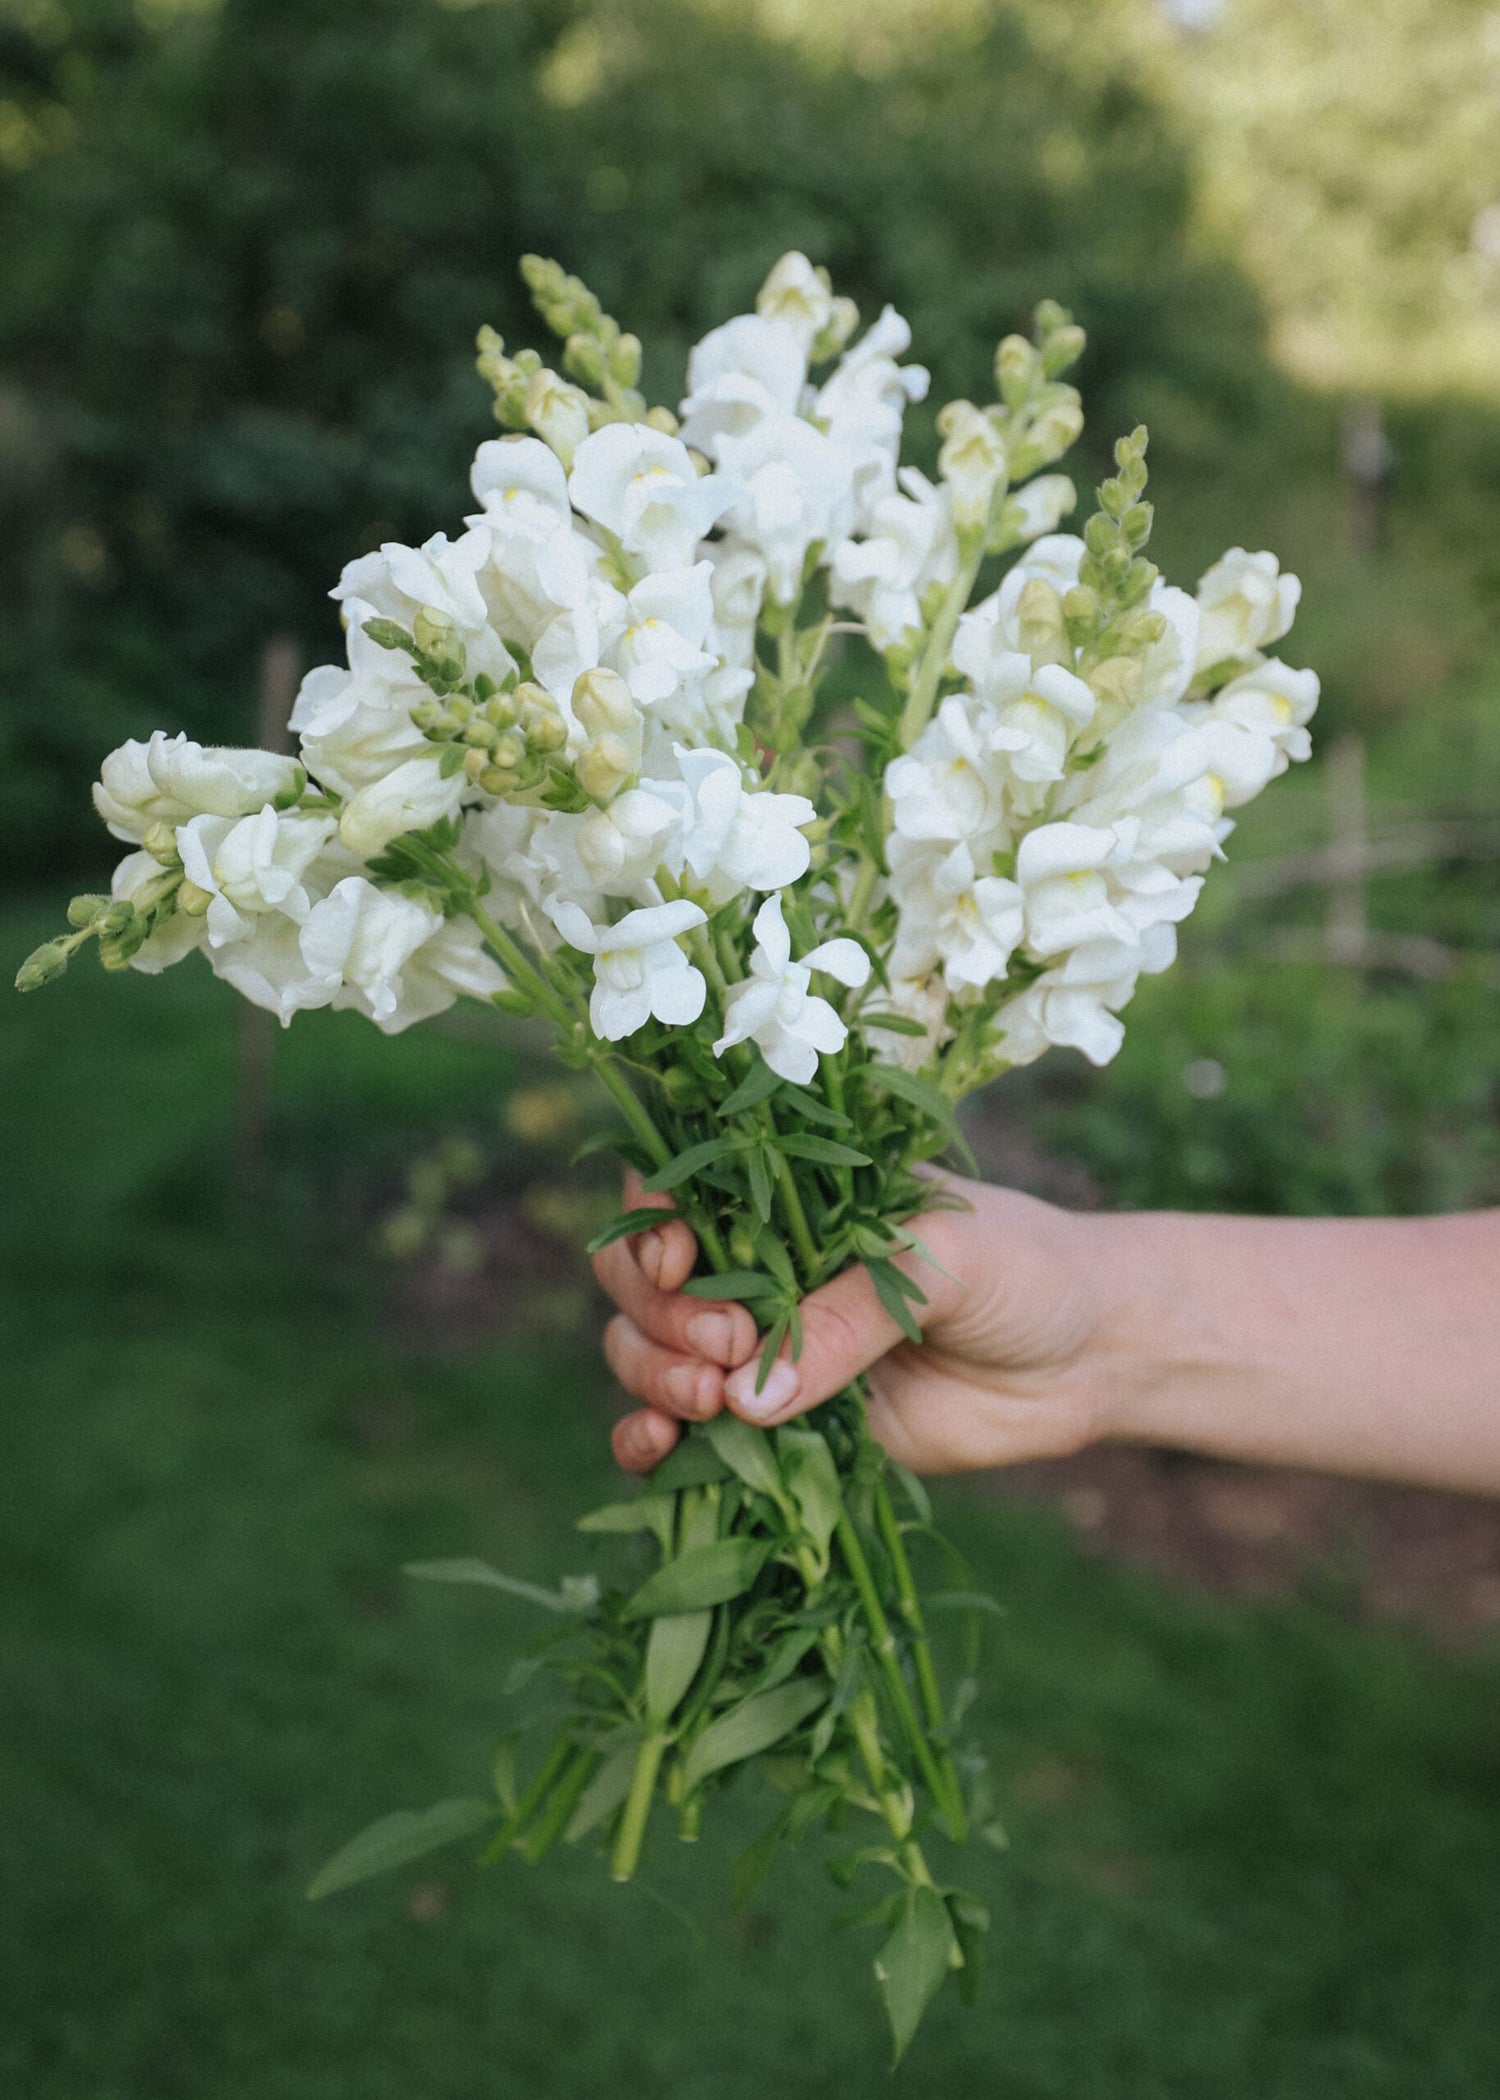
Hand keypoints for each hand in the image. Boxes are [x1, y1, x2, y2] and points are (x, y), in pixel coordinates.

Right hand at [592, 1172, 1130, 1475]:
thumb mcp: (941, 1263)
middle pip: (644, 1281)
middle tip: (727, 1349)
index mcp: (789, 1198)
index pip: (676, 1193)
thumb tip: (743, 1398)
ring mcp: (765, 1348)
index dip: (653, 1228)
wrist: (1092, 1355)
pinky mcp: (786, 1425)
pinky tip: (657, 1450)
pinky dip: (653, 1442)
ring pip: (650, 1354)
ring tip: (707, 1403)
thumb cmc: (1025, 1270)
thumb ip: (847, 1316)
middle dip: (659, 1317)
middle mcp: (759, 1268)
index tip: (681, 1266)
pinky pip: (691, 1434)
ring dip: (651, 1377)